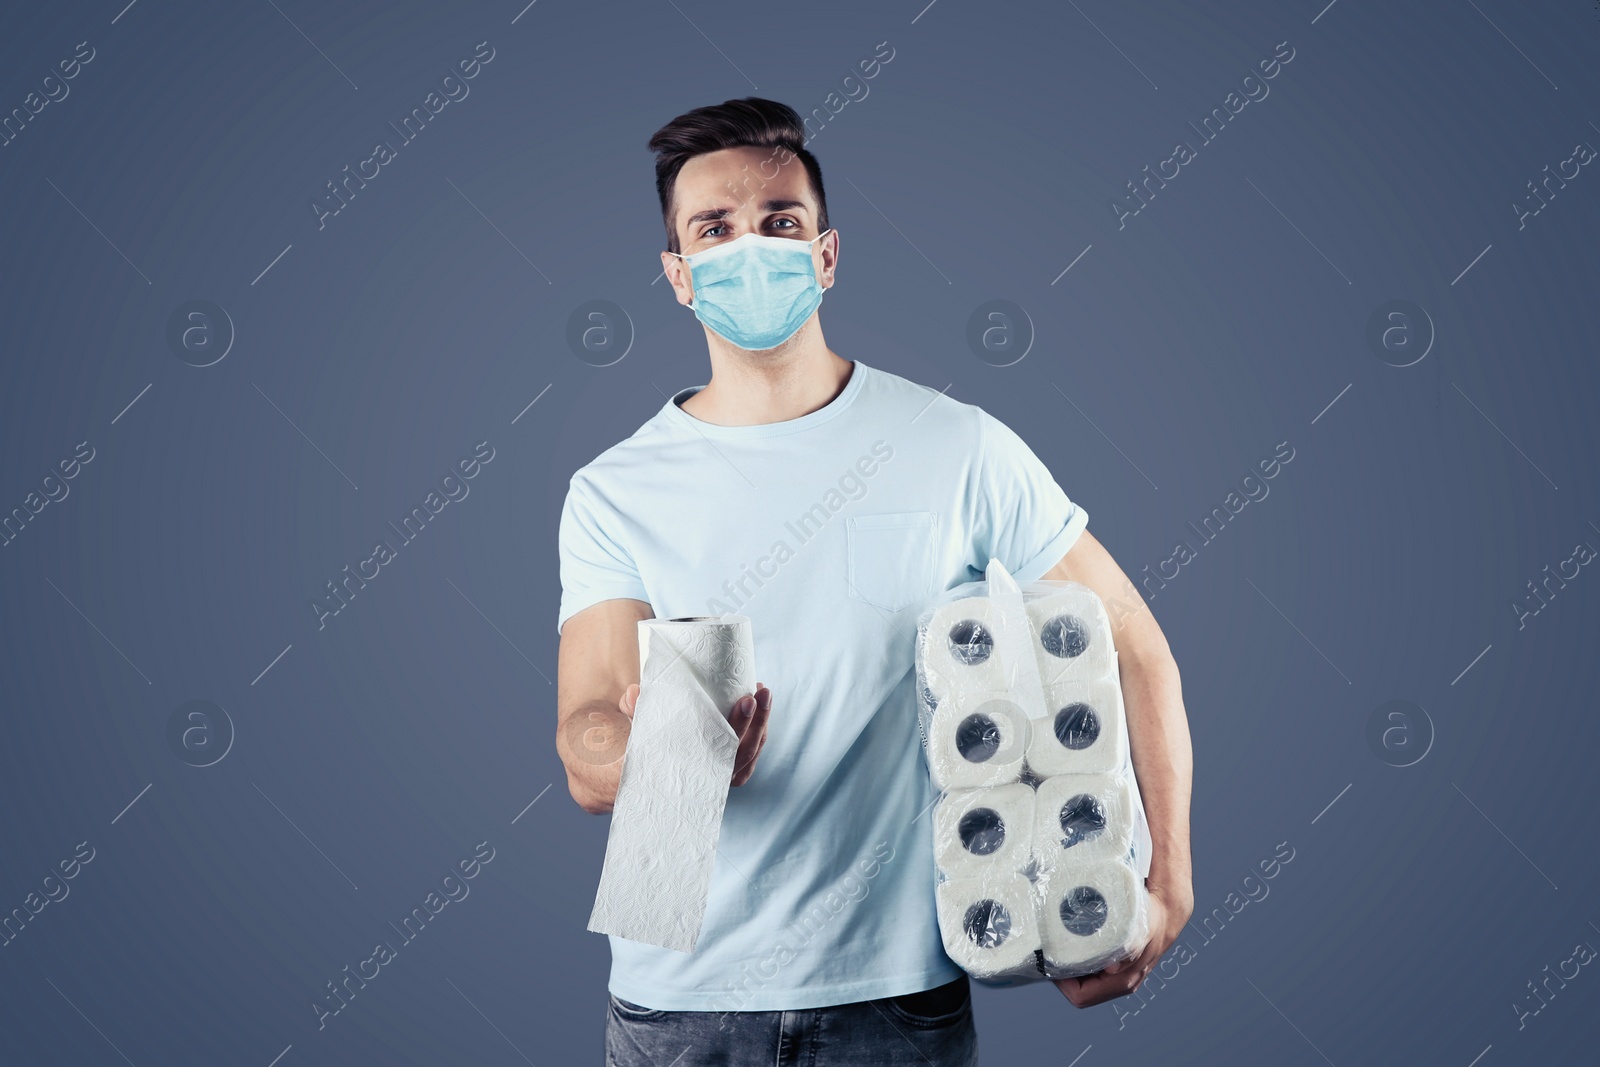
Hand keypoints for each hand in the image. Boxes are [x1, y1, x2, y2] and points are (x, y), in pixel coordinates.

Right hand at [619, 682, 771, 785]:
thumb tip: (634, 692)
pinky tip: (760, 707)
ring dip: (762, 721)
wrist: (641, 781)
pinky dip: (759, 731)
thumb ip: (635, 712)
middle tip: (759, 689)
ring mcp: (724, 778)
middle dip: (757, 718)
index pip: (725, 750)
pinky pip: (752, 754)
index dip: (740, 724)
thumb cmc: (640, 755)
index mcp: (692, 772)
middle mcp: (712, 779)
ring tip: (762, 690)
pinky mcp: (730, 772)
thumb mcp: (634, 735)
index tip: (746, 699)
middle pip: (745, 750)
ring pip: (753, 752)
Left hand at [1053, 880, 1193, 1007]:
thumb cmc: (1151, 922)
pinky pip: (1091, 973)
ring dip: (1071, 970)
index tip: (1053, 961)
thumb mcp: (1140, 931)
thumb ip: (1128, 949)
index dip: (1062, 983)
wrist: (1166, 914)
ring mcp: (1118, 977)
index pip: (1081, 995)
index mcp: (1122, 981)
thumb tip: (1111, 969)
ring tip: (1060, 949)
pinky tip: (1074, 947)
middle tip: (1052, 953)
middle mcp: (1120, 983)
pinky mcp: (1117, 967)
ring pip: (1085, 983)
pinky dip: (1080, 963)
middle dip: (1063, 976)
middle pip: (1080, 991)